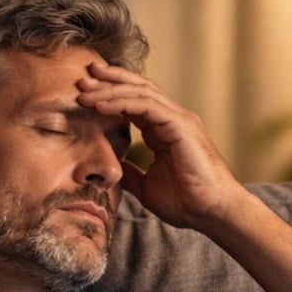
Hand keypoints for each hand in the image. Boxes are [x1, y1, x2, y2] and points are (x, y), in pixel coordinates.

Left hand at [75, 62, 243, 229]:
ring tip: (84, 90)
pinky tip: (100, 105)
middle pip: (137, 89)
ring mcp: (178, 120)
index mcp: (163, 130)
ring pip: (140, 93)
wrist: (211, 213)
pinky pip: (147, 106)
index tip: (83, 92)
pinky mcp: (182, 126)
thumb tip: (114, 169)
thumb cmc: (186, 202)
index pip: (133, 102)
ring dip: (110, 89)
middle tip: (81, 79)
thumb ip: (131, 173)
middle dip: (108, 81)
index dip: (109, 94)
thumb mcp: (146, 186)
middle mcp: (172, 119)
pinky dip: (122, 103)